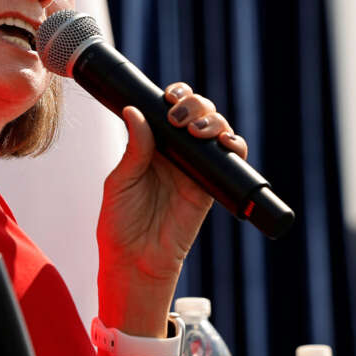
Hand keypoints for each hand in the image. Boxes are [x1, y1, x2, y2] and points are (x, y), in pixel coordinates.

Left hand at [97, 83, 247, 291]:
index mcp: (151, 145)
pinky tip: (226, 142)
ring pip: (216, 132)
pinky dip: (234, 147)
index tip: (168, 95)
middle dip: (195, 104)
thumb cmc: (120, 221)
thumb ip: (135, 148)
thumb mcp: (121, 180)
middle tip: (178, 116)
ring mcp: (195, 169)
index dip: (175, 97)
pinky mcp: (210, 189)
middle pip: (197, 114)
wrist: (134, 260)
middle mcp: (176, 153)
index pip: (168, 110)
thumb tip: (135, 111)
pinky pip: (230, 163)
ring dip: (214, 121)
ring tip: (197, 129)